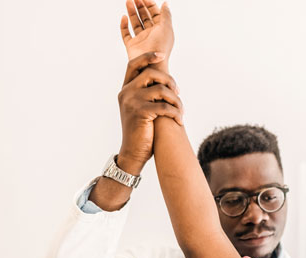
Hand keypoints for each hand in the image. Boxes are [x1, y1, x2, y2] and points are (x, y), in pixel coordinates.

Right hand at [116, 52, 182, 172]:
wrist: (133, 153)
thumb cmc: (141, 131)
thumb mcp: (140, 108)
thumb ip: (147, 93)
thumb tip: (166, 80)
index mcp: (125, 90)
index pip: (133, 65)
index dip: (147, 57)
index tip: (161, 55)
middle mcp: (126, 93)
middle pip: (151, 73)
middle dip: (169, 80)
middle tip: (177, 92)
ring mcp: (132, 102)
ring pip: (161, 89)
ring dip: (176, 100)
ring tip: (180, 110)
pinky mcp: (140, 112)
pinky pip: (165, 106)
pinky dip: (176, 113)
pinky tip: (179, 120)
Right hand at [120, 1, 173, 62]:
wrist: (152, 65)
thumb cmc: (161, 47)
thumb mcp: (166, 27)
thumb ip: (166, 14)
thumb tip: (165, 3)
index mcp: (160, 29)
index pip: (155, 14)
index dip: (150, 5)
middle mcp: (150, 34)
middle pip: (144, 17)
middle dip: (140, 6)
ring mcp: (140, 39)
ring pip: (135, 23)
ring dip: (132, 12)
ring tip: (128, 2)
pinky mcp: (131, 46)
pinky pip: (126, 34)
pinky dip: (124, 26)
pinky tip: (123, 17)